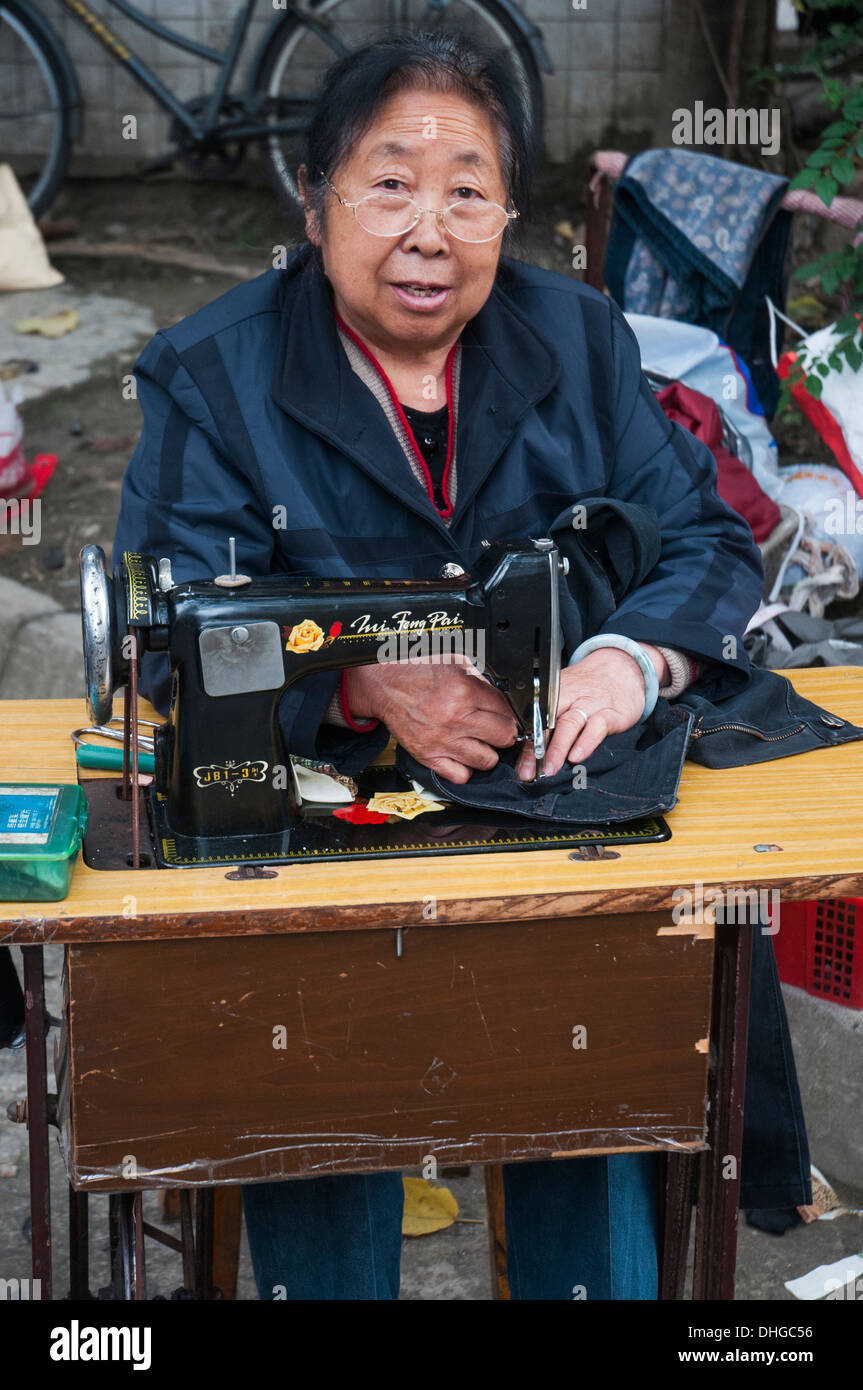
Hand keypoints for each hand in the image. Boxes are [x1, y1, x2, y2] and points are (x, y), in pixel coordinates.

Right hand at [345, 658, 517, 783]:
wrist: (385, 686)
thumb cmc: (418, 672)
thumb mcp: (456, 664)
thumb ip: (482, 683)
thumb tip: (505, 700)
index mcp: (464, 691)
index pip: (507, 713)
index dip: (509, 715)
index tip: (505, 716)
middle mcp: (455, 718)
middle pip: (504, 738)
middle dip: (503, 733)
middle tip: (495, 729)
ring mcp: (442, 741)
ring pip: (487, 760)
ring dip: (486, 751)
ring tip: (477, 742)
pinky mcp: (428, 757)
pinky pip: (461, 775)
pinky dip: (465, 768)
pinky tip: (461, 755)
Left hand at [515, 643, 669, 780]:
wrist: (623, 668)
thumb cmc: (590, 686)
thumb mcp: (566, 696)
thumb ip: (549, 722)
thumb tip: (529, 756)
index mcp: (553, 694)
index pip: (533, 719)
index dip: (524, 742)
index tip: (521, 765)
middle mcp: (570, 697)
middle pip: (547, 721)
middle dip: (536, 747)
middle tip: (529, 770)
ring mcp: (591, 705)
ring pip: (569, 724)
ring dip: (557, 748)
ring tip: (550, 768)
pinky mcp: (612, 713)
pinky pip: (597, 727)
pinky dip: (585, 742)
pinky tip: (577, 756)